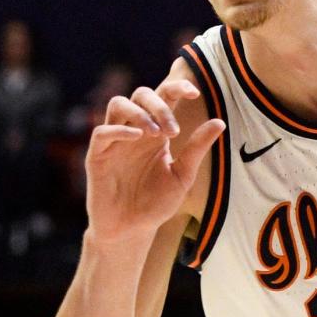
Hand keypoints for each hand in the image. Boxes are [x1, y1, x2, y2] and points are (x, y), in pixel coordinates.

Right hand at [85, 80, 223, 243]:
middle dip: (160, 105)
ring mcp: (114, 141)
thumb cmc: (156, 202)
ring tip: (156, 134)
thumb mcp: (183, 175)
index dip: (177, 87)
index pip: (164, 96)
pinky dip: (119, 129)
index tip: (195, 92)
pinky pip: (102, 132)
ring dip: (140, 112)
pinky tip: (138, 137)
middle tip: (173, 130)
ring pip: (118, 104)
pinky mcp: (97, 156)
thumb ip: (196, 148)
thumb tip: (220, 122)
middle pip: (141, 94)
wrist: (132, 230)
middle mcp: (135, 131)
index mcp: (157, 132)